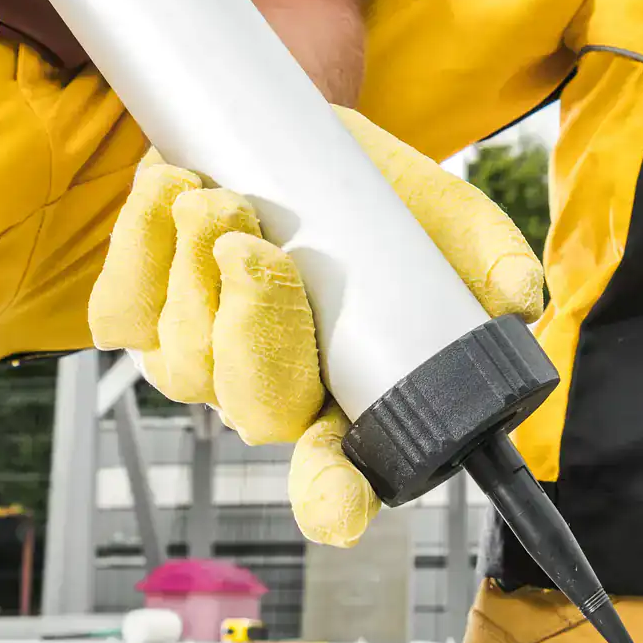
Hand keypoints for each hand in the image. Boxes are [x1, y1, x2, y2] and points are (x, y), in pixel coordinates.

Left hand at [89, 107, 543, 546]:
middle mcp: (272, 397)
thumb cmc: (376, 199)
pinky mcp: (138, 316)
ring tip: (228, 196)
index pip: (341, 477)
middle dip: (254, 328)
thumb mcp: (449, 225)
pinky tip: (176, 190)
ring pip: (182, 354)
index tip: (338, 507)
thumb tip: (521, 298)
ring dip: (196, 264)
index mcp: (350, 404)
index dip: (335, 497)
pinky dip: (143, 242)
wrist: (294, 134)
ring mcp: (198, 361)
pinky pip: (121, 309)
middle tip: (259, 247)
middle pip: (253, 408)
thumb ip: (491, 263)